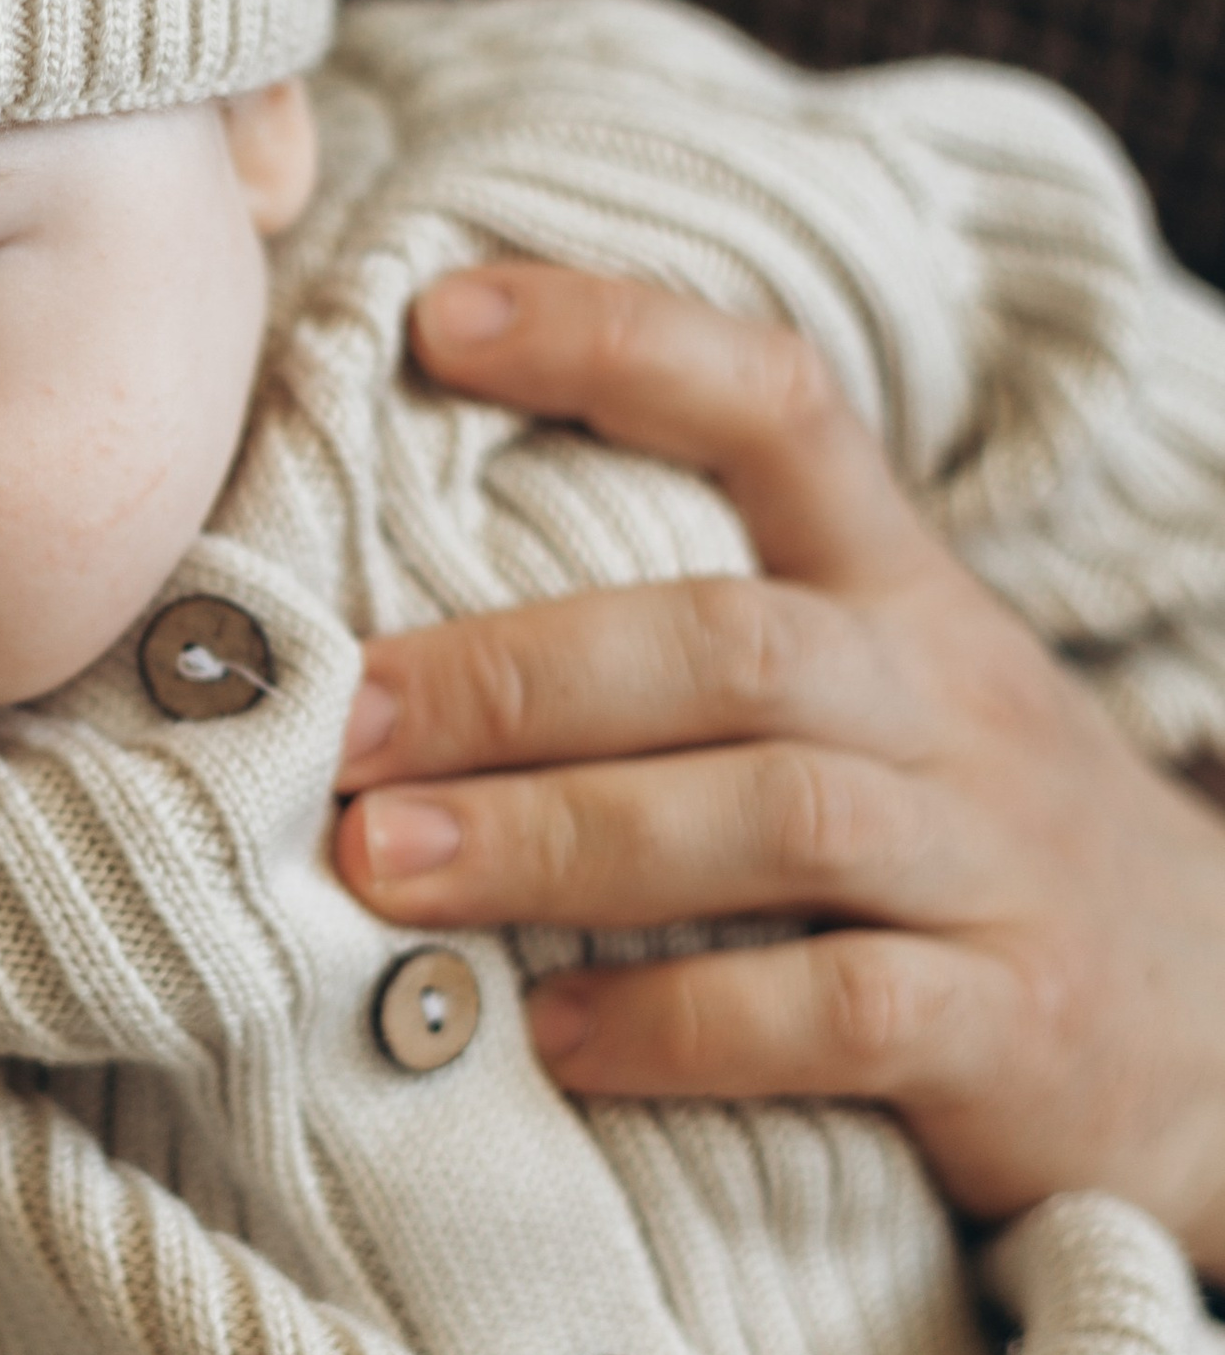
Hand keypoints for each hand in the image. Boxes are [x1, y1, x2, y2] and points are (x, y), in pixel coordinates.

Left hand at [332, 268, 1224, 1274]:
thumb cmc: (966, 858)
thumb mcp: (879, 706)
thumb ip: (688, 656)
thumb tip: (389, 647)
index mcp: (902, 594)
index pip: (777, 405)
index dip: (614, 339)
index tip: (433, 318)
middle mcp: (949, 704)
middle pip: (730, 641)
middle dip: (513, 673)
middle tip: (343, 715)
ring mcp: (991, 865)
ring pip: (776, 812)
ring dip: (559, 836)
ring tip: (385, 868)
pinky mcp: (1011, 1029)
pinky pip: (842, 1010)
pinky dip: (681, 1022)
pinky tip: (553, 1036)